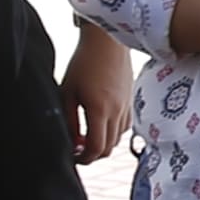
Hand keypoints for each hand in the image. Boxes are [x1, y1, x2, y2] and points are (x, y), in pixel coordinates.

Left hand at [63, 22, 133, 163]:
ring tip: (87, 136)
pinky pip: (124, 126)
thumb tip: (71, 141)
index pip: (96, 148)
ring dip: (103, 143)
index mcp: (100, 110)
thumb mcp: (68, 92)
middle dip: (92, 154)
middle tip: (78, 149)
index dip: (84, 158)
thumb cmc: (83, 63)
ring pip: (117, 139)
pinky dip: (112, 132)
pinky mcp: (131, 101)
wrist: (106, 41)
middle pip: (108, 148)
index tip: (73, 156)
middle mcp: (117, 111)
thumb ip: (69, 120)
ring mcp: (127, 106)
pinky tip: (101, 122)